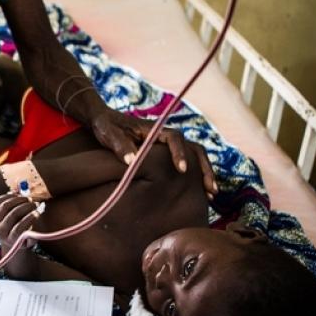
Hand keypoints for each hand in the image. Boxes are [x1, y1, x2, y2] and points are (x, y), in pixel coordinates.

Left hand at [0, 193, 40, 251]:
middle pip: (12, 215)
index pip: (18, 229)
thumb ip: (36, 230)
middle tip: (35, 204)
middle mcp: (0, 231)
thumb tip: (38, 212)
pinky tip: (19, 196)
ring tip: (28, 199)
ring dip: (18, 200)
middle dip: (26, 207)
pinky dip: (9, 196)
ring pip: (5, 206)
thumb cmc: (25, 236)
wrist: (10, 236)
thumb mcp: (32, 238)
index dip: (29, 220)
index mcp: (10, 240)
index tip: (38, 212)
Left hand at [90, 108, 216, 195]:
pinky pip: (186, 164)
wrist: (103, 121)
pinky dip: (194, 177)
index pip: (174, 138)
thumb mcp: (109, 134)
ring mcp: (167, 146)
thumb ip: (119, 145)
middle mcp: (166, 136)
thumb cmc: (106, 126)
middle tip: (210, 188)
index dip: (179, 153)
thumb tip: (131, 160)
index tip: (181, 169)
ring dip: (204, 174)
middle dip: (204, 168)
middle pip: (194, 148)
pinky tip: (200, 194)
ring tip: (211, 195)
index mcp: (154, 129)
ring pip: (194, 157)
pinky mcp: (164, 155)